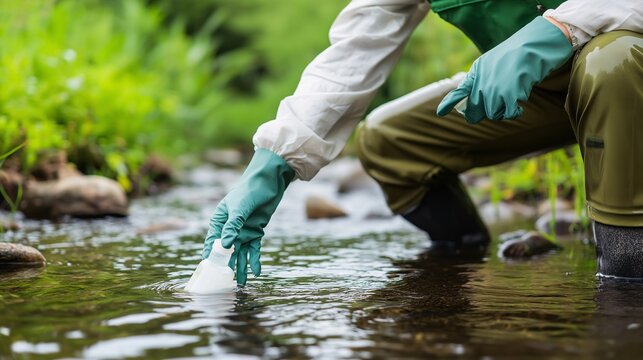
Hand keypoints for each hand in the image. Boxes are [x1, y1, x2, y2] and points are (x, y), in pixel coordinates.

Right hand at [202, 148, 294, 284]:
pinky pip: (254, 250)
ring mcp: (243, 231)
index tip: (208, 271)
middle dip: (226, 266)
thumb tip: (225, 245)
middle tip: (224, 283)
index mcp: (219, 221)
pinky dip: (255, 260)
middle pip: (226, 251)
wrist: (269, 182)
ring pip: (240, 254)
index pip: (211, 241)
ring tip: (240, 283)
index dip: (209, 256)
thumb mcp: (240, 208)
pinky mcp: (256, 232)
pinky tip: (256, 272)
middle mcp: (230, 229)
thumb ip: (233, 226)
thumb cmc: (250, 190)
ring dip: (240, 268)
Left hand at [437, 16, 572, 123]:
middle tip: (496, 107)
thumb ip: (480, 78)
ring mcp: (494, 89)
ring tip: (511, 100)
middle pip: (475, 110)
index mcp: (476, 72)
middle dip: (482, 113)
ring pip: (492, 114)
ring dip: (501, 111)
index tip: (440, 112)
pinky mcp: (509, 95)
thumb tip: (477, 99)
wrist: (534, 47)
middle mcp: (482, 82)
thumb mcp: (491, 62)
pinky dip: (513, 113)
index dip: (450, 102)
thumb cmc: (516, 54)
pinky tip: (518, 108)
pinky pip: (507, 114)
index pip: (459, 90)